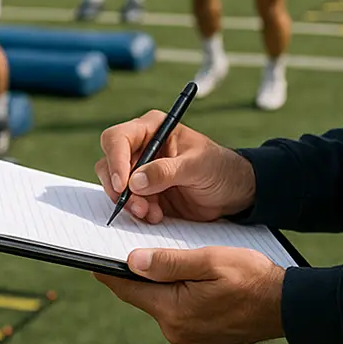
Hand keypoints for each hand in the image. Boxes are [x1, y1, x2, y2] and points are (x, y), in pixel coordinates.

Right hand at [94, 110, 255, 223]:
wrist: (232, 192)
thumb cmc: (219, 167)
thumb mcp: (197, 166)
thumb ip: (166, 171)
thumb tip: (134, 181)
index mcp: (153, 128)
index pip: (118, 138)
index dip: (115, 160)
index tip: (123, 184)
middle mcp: (141, 146)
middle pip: (109, 162)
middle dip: (119, 188)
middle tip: (138, 206)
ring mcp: (140, 170)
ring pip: (115, 185)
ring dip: (129, 203)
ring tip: (152, 213)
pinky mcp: (143, 192)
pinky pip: (127, 202)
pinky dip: (137, 212)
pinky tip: (156, 215)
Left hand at [94, 245, 284, 343]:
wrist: (287, 306)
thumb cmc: (252, 277)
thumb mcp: (210, 260)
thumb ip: (170, 262)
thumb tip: (132, 261)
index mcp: (175, 311)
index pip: (129, 289)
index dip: (109, 271)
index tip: (92, 257)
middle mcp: (176, 331)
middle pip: (144, 295)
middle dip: (137, 272)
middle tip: (127, 245)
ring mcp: (189, 338)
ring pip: (161, 302)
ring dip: (159, 281)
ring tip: (159, 255)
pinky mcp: (200, 338)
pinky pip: (178, 311)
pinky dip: (176, 293)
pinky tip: (185, 275)